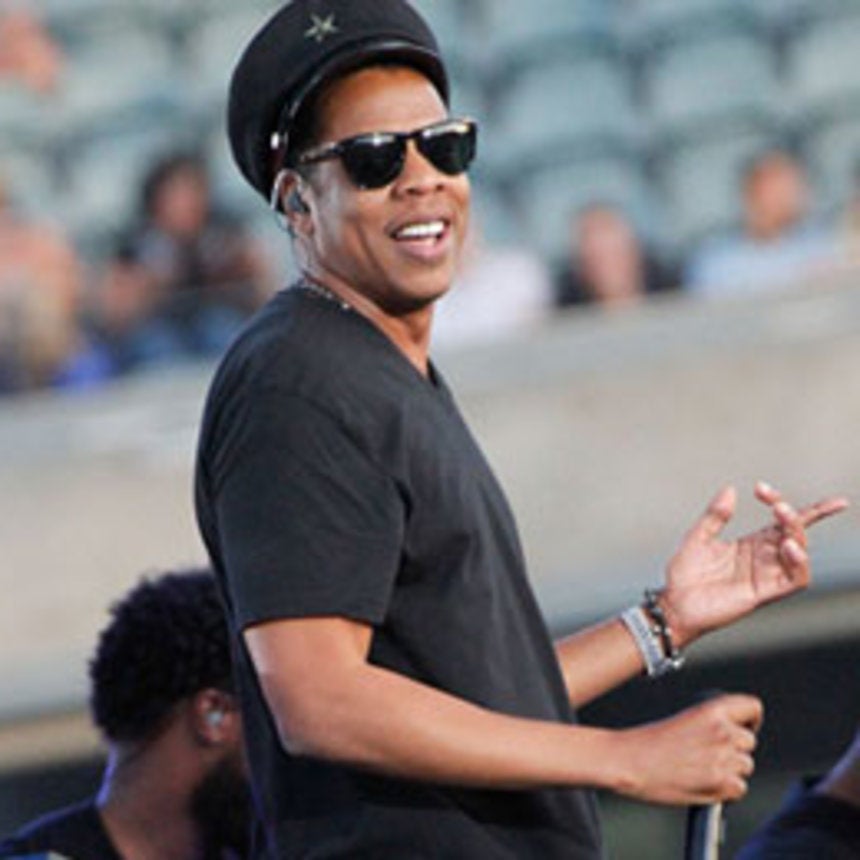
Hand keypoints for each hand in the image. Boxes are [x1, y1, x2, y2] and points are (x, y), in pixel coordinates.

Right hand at [615, 694, 761, 804]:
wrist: (628, 761)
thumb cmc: (648, 741)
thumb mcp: (684, 718)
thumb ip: (712, 724)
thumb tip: (731, 737)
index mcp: (711, 709)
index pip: (753, 707)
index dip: (751, 719)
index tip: (742, 727)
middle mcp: (722, 731)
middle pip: (749, 741)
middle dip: (734, 749)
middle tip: (709, 755)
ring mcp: (723, 758)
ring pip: (746, 766)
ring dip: (730, 770)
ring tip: (702, 770)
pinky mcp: (720, 783)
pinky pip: (739, 788)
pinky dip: (725, 790)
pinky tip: (703, 783)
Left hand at [662, 482, 847, 646]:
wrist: (674, 604)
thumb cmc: (685, 574)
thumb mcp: (698, 537)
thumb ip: (715, 515)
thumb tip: (730, 489)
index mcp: (752, 544)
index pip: (780, 521)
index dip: (780, 501)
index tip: (760, 488)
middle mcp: (764, 558)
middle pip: (795, 534)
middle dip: (795, 516)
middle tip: (778, 505)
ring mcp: (765, 575)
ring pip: (799, 554)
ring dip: (798, 534)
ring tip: (783, 518)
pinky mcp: (764, 593)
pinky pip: (795, 580)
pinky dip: (798, 563)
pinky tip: (788, 546)